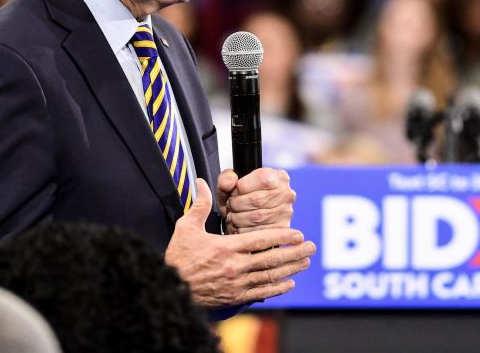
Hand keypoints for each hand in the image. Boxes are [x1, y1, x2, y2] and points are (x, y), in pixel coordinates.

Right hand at [165, 179, 314, 307]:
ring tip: (305, 262)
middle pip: (271, 258)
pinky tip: (289, 283)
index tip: (298, 233)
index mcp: (226, 248)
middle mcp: (235, 266)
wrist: (168, 288)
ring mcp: (236, 284)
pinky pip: (260, 292)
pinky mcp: (234, 297)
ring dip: (290, 269)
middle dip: (294, 253)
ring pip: (270, 276)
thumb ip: (200, 205)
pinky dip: (277, 288)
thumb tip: (203, 182)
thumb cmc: (178, 257)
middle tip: (311, 247)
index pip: (260, 240)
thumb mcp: (186, 228)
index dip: (282, 236)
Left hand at [217, 167, 295, 233]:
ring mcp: (286, 214)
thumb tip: (229, 182)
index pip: (263, 178)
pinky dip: (243, 231)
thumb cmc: (241, 198)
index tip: (235, 191)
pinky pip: (258, 233)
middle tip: (231, 206)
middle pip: (258, 200)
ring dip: (238, 218)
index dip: (242, 187)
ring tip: (234, 216)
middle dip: (237, 204)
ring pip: (257, 217)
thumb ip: (226, 178)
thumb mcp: (230, 185)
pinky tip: (239, 226)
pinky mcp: (280, 230)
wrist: (247, 216)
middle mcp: (286, 194)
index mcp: (278, 177)